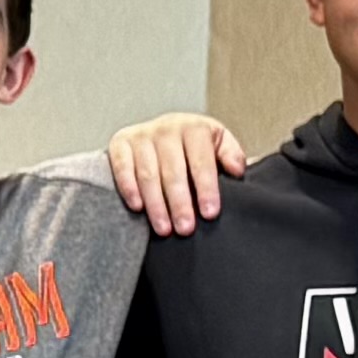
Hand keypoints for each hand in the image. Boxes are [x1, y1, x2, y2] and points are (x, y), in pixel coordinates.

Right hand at [105, 114, 247, 234]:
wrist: (161, 131)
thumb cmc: (192, 145)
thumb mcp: (217, 142)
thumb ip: (230, 155)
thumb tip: (237, 170)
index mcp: (194, 128)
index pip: (201, 162)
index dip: (206, 189)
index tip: (209, 213)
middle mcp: (166, 129)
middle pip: (173, 171)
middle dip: (179, 203)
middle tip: (185, 228)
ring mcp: (141, 135)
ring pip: (148, 175)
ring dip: (156, 204)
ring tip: (164, 229)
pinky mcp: (120, 143)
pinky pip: (122, 169)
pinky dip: (129, 189)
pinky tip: (138, 208)